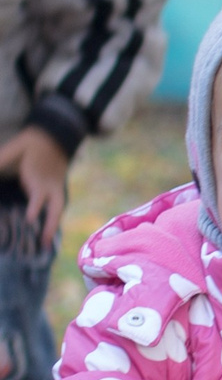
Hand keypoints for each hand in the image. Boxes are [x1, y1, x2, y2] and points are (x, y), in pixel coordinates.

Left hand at [0, 125, 70, 246]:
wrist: (55, 135)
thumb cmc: (31, 144)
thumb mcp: (12, 151)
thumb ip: (0, 162)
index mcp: (38, 179)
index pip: (39, 197)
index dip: (35, 208)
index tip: (30, 221)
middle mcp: (50, 187)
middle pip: (55, 209)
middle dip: (50, 226)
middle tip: (43, 244)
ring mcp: (55, 188)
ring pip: (58, 210)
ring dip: (53, 226)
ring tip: (45, 243)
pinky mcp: (56, 189)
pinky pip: (57, 207)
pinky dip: (53, 219)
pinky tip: (47, 229)